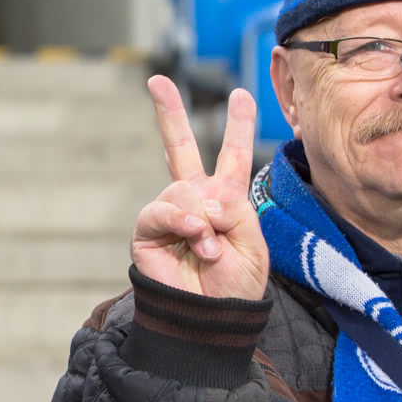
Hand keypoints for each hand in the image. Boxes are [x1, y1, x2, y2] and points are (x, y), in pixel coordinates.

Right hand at [131, 76, 268, 300]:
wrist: (211, 320)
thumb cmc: (236, 287)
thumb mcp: (253, 242)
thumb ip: (234, 209)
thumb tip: (202, 198)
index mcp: (227, 200)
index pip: (232, 156)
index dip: (238, 125)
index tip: (241, 95)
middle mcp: (195, 200)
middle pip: (179, 148)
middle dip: (168, 113)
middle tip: (156, 82)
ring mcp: (170, 214)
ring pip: (182, 190)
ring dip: (202, 218)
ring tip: (211, 247)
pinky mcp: (148, 231)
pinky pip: (161, 210)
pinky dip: (181, 221)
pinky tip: (195, 238)